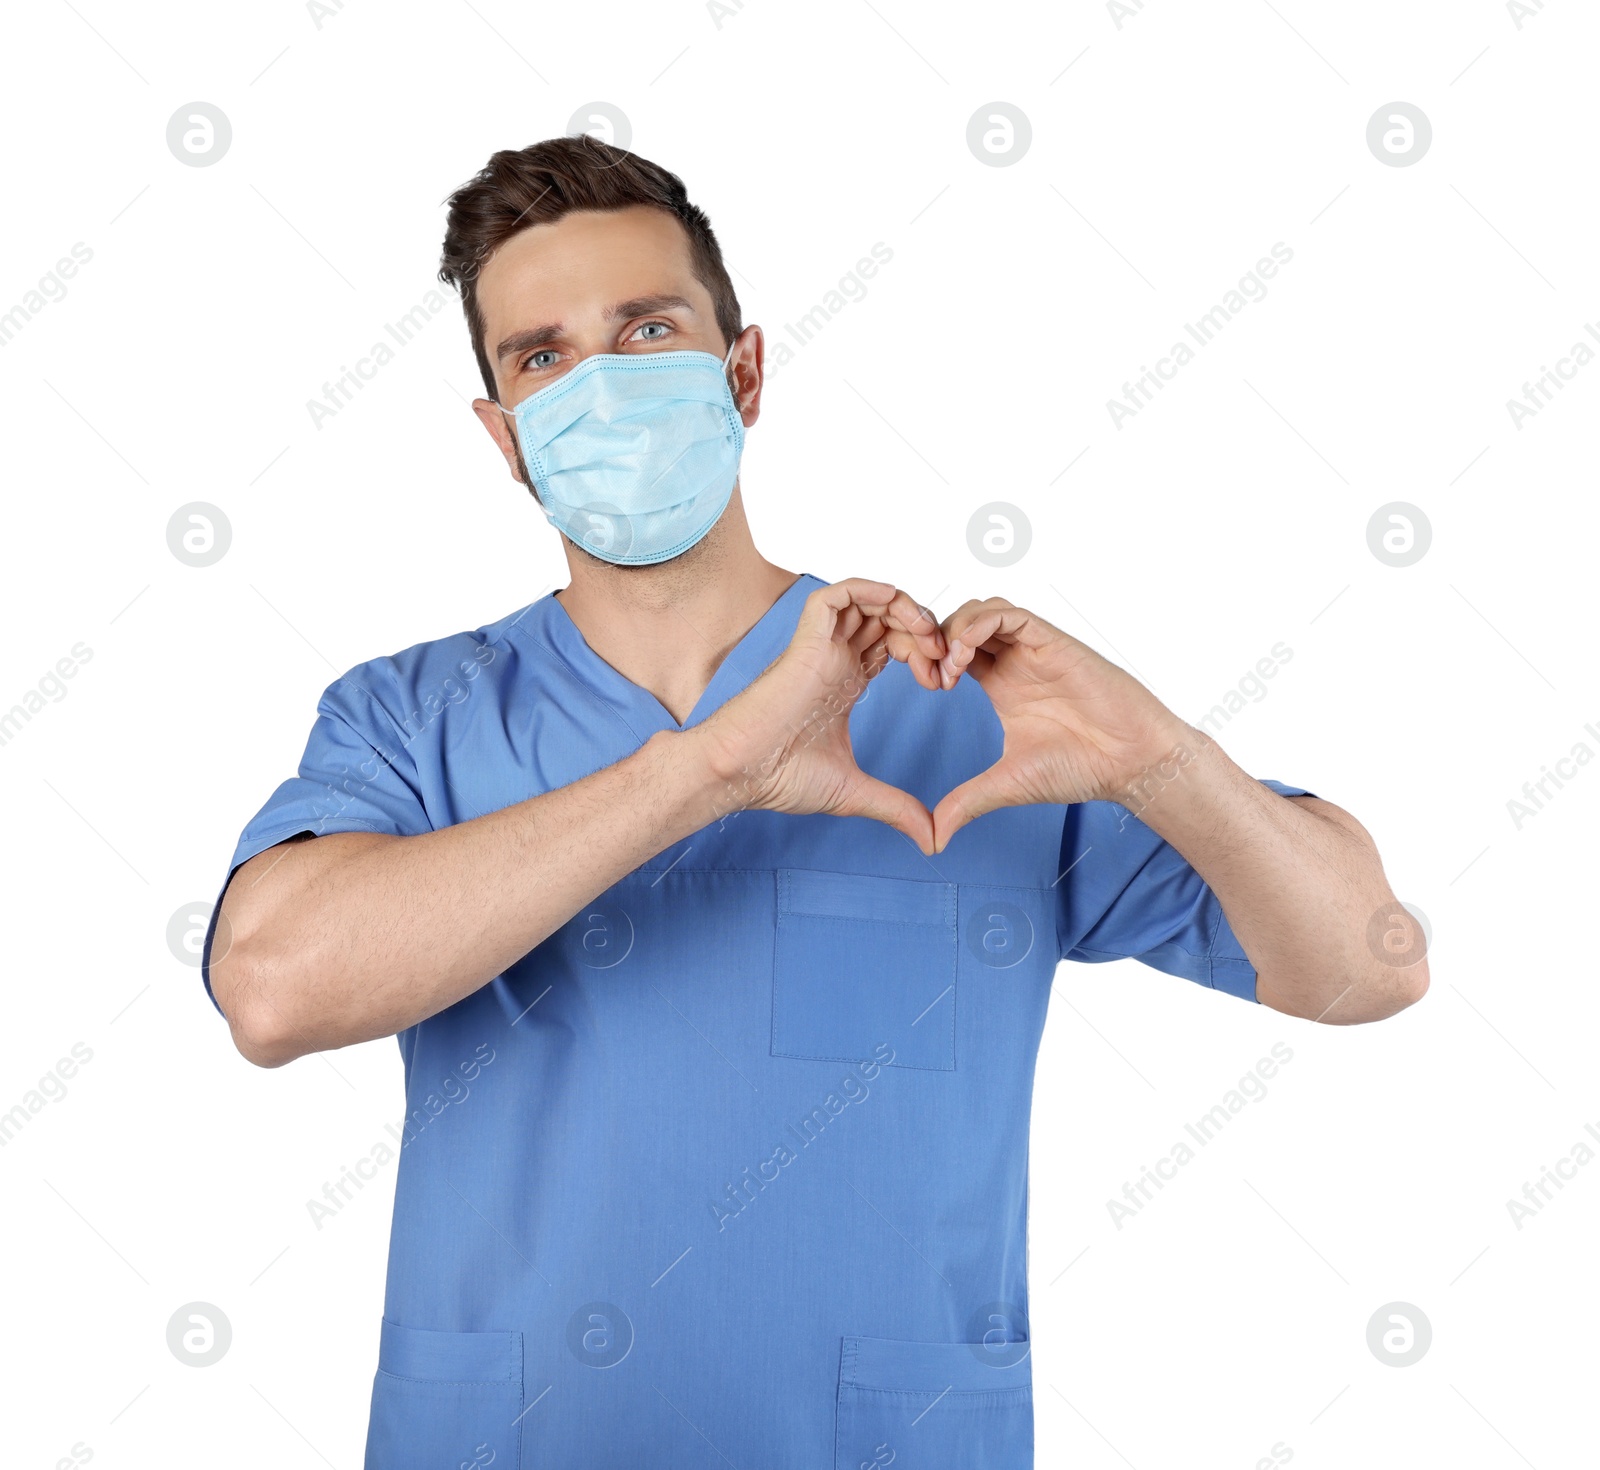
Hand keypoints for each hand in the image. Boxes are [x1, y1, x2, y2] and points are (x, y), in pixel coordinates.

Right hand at [691, 579, 948, 853]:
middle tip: (943, 658)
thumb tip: (933, 841)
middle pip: (887, 619)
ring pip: (868, 599)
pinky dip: (870, 589)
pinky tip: (897, 611)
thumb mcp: (856, 792)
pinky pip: (837, 594)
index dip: (924, 654)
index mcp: (844, 682)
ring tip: (926, 636)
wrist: (743, 772)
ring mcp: (820, 646)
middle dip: (923, 630)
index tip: (943, 683)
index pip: (892, 645)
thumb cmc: (781, 778)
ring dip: (904, 608)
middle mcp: (834, 658)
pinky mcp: (806, 639)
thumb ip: (897, 808)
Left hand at [930, 597, 1186, 851]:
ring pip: (982, 610)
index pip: (953, 650)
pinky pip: (1009, 614)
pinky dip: (979, 625)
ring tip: (948, 666)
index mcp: (1000, 684)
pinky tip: (965, 656)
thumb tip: (933, 838)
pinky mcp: (1053, 641)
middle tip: (927, 670)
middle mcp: (1015, 660)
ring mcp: (1033, 648)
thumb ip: (967, 802)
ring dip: (954, 629)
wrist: (1129, 763)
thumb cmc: (1081, 768)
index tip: (926, 685)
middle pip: (961, 622)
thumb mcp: (1008, 784)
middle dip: (935, 638)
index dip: (930, 658)